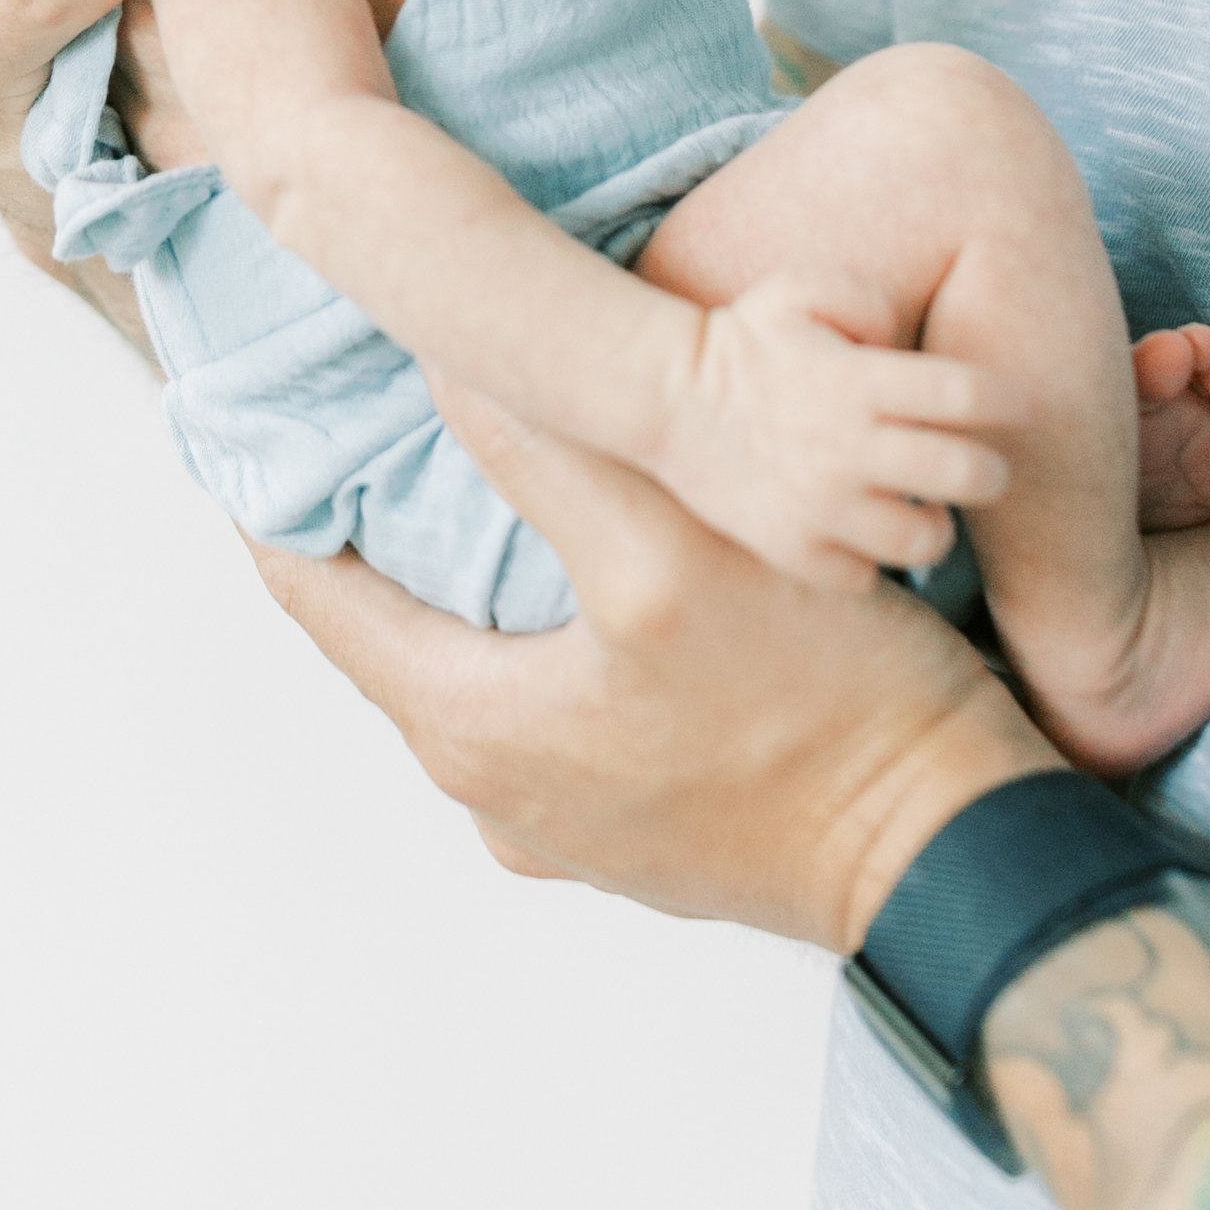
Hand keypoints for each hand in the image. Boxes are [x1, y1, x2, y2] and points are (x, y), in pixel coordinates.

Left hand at [257, 382, 1056, 952]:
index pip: (322, 601)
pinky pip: (555, 707)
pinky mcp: (647, 826)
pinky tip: (588, 572)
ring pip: (481, 667)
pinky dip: (546, 632)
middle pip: (398, 634)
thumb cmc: (821, 710)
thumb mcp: (671, 553)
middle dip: (382, 532)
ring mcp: (574, 822)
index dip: (283, 502)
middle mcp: (501, 794)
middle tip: (367, 421)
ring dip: (473, 582)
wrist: (956, 853)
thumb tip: (444, 356)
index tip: (252, 423)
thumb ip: (548, 451)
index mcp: (475, 730)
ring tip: (476, 477)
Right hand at [677, 277, 1017, 592]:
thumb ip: (867, 301)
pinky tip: (859, 528)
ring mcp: (821, 508)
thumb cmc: (745, 338)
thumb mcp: (800, 289)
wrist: (662, 398)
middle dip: (991, 469)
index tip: (1014, 404)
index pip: (968, 393)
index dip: (1007, 399)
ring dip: (934, 522)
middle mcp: (848, 448)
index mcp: (858, 382)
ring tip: (919, 505)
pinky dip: (871, 557)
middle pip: (969, 472)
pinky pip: (867, 574)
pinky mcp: (795, 552)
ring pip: (926, 538)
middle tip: (980, 464)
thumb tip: (909, 346)